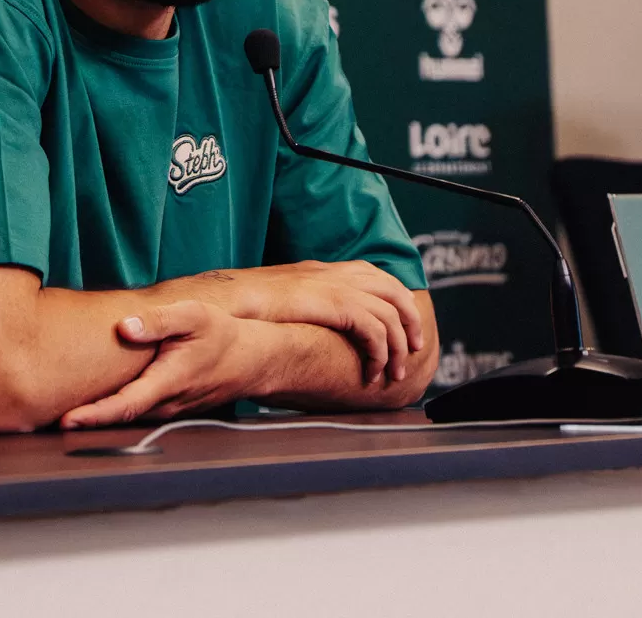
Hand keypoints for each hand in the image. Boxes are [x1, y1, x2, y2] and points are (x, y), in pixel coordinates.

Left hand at [59, 301, 269, 428]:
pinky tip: (84, 410)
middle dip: (82, 423)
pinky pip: (133, 416)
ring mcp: (165, 411)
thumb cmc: (221, 335)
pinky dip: (109, 416)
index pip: (125, 405)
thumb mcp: (193, 316)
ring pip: (124, 421)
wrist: (251, 360)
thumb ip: (158, 321)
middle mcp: (164, 404)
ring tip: (50, 416)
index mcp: (167, 382)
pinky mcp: (166, 409)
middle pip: (117, 420)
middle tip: (38, 421)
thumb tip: (122, 327)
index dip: (95, 415)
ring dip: (92, 422)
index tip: (66, 421)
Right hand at [217, 260, 422, 383]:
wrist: (227, 302)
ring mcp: (336, 287)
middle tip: (415, 348)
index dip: (395, 299)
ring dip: (398, 345)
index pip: (375, 275)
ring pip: (390, 313)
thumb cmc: (244, 306)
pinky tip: (373, 371)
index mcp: (323, 270)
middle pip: (393, 290)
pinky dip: (380, 353)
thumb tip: (312, 326)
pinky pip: (374, 329)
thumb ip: (301, 305)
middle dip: (410, 321)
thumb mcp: (279, 300)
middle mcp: (335, 274)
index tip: (403, 324)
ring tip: (394, 371)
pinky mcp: (334, 305)